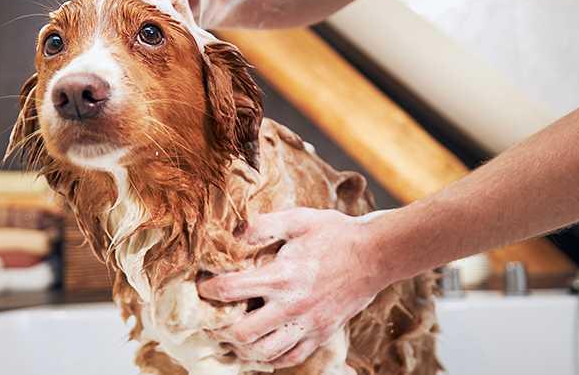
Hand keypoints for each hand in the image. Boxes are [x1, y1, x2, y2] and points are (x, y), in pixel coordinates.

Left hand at [197, 207, 390, 366]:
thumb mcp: (299, 219)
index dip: (209, 289)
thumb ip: (264, 224)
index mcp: (283, 275)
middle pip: (243, 333)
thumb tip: (234, 231)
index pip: (232, 289)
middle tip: (213, 318)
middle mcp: (293, 305)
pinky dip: (270, 358)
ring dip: (242, 348)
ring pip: (264, 353)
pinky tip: (261, 347)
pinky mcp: (321, 334)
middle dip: (220, 328)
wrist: (376, 255)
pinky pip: (290, 358)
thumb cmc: (335, 234)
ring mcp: (308, 324)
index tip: (202, 286)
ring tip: (232, 336)